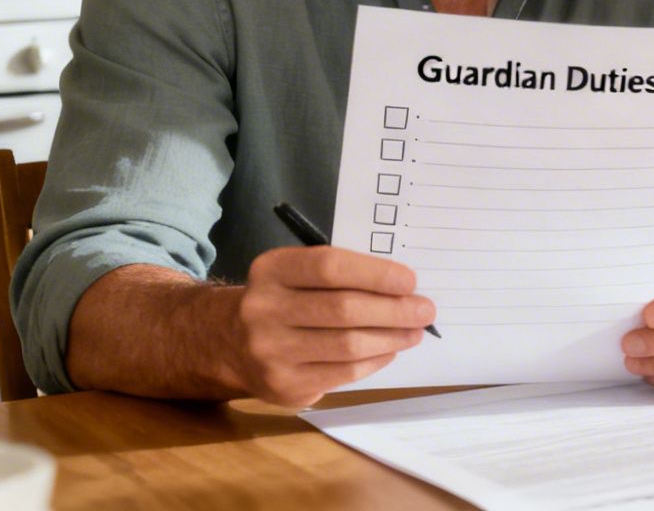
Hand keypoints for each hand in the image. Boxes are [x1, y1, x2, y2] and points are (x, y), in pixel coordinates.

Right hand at [229, 246, 436, 406]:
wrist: (228, 343)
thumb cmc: (283, 299)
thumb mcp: (297, 273)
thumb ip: (342, 275)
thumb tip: (404, 290)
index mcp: (271, 271)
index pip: (330, 267)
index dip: (375, 274)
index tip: (410, 281)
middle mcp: (263, 310)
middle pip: (343, 310)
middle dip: (394, 310)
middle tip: (425, 310)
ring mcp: (270, 353)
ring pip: (347, 346)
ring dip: (391, 339)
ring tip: (414, 332)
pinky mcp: (283, 386)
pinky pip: (343, 373)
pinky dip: (374, 361)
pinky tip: (389, 351)